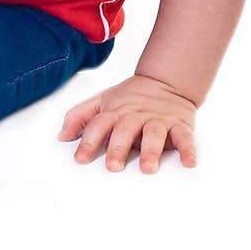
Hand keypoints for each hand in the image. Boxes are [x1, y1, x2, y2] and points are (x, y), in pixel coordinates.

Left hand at [57, 73, 197, 172]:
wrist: (166, 81)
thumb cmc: (130, 97)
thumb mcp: (101, 101)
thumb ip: (80, 117)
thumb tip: (61, 136)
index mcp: (116, 111)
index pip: (99, 124)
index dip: (89, 141)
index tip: (80, 158)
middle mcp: (136, 115)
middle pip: (125, 129)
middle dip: (118, 147)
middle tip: (113, 166)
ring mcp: (158, 120)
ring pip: (154, 133)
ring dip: (150, 150)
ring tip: (147, 169)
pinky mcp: (180, 124)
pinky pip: (185, 137)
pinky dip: (188, 150)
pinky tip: (189, 162)